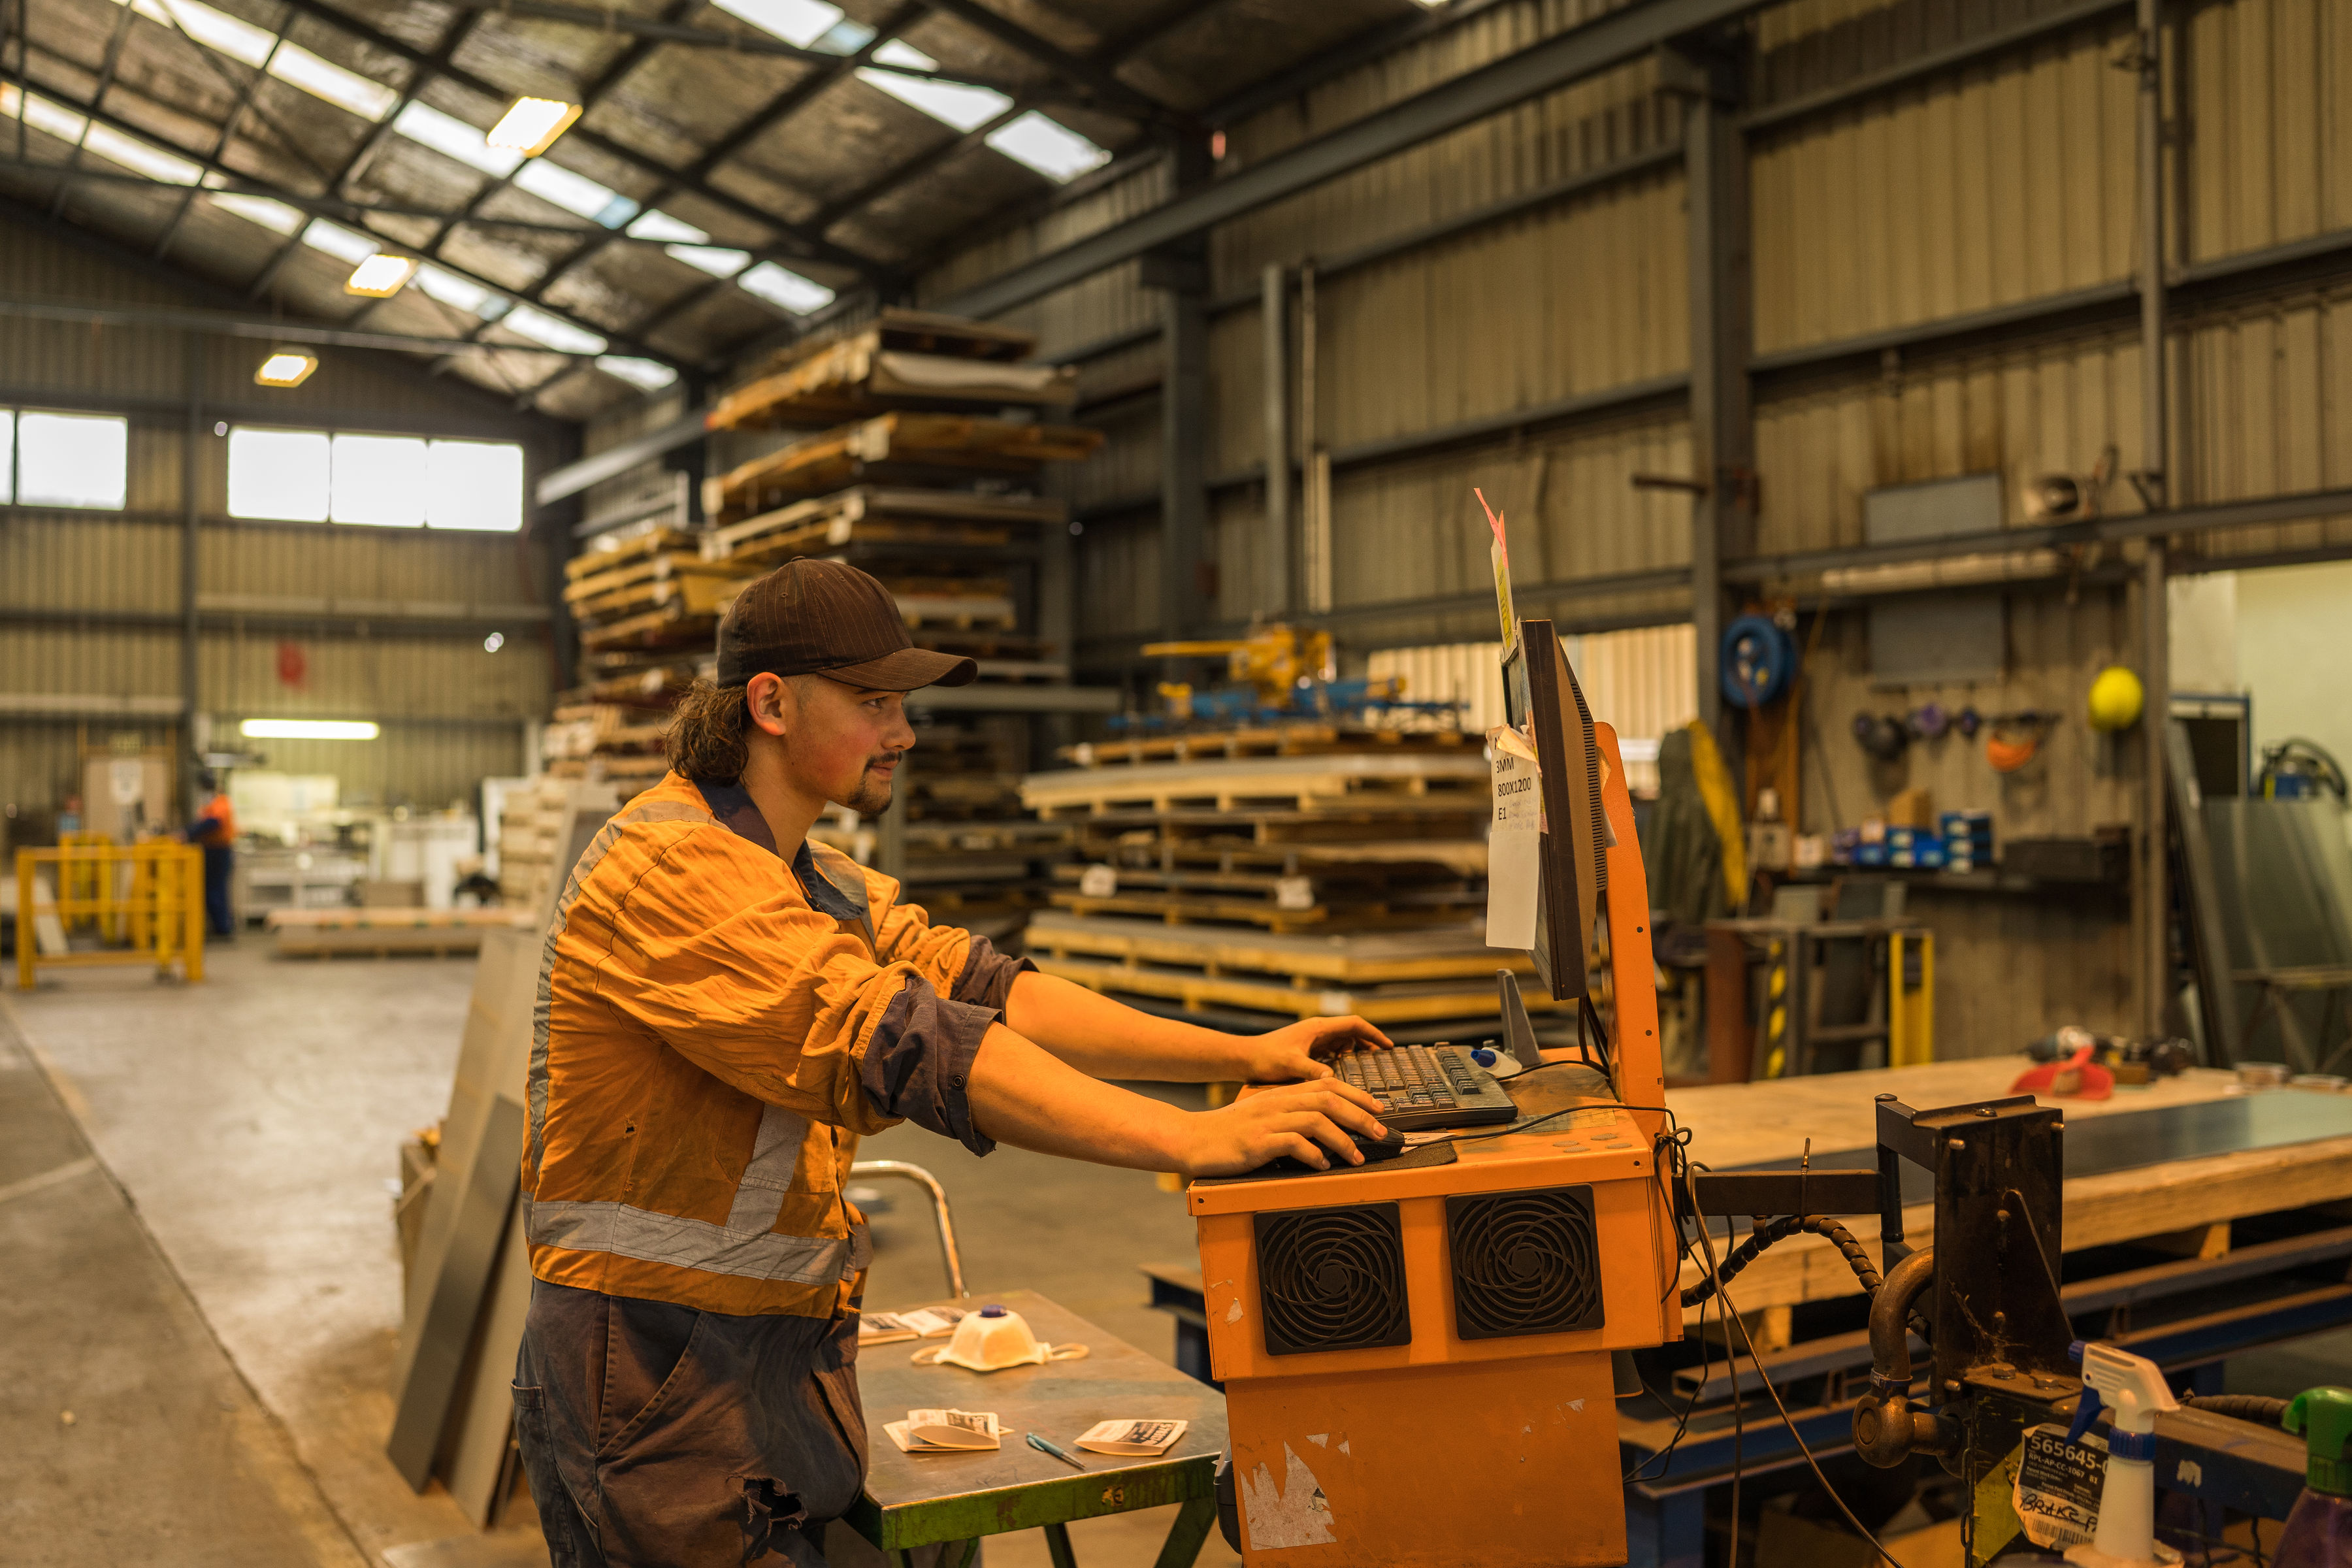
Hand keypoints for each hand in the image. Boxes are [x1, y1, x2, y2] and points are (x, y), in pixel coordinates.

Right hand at [1175, 1079, 1391, 1177]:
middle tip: (1381, 1132)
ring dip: (1343, 1139)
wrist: (1193, 1139)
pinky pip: (1293, 1144)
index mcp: (1282, 1094)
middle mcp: (1278, 1102)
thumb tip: (1327, 1126)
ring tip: (1358, 1156)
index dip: (1358, 1095)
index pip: (1328, 1085)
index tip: (1379, 1109)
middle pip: (1329, 1099)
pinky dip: (1314, 1155)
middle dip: (1361, 1116)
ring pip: (1316, 1120)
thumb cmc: (1230, 1132)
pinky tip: (1323, 1166)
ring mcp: (1267, 1121)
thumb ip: (1291, 1115)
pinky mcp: (1257, 1141)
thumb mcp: (1263, 1115)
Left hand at [1232, 1016, 1393, 1082]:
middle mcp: (1317, 1030)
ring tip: (1366, 1067)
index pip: (1354, 1025)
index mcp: (1318, 1028)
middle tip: (1381, 1060)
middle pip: (1351, 1032)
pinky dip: (1342, 1058)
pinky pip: (1331, 1050)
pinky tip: (1343, 1072)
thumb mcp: (1291, 1064)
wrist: (1244, 1058)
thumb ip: (1312, 1071)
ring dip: (1355, 1051)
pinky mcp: (1306, 1050)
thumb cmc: (1266, 1058)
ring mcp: (1312, 1039)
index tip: (1388, 1047)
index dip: (1374, 1034)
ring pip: (1341, 1041)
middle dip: (1368, 1043)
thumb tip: (1333, 1079)